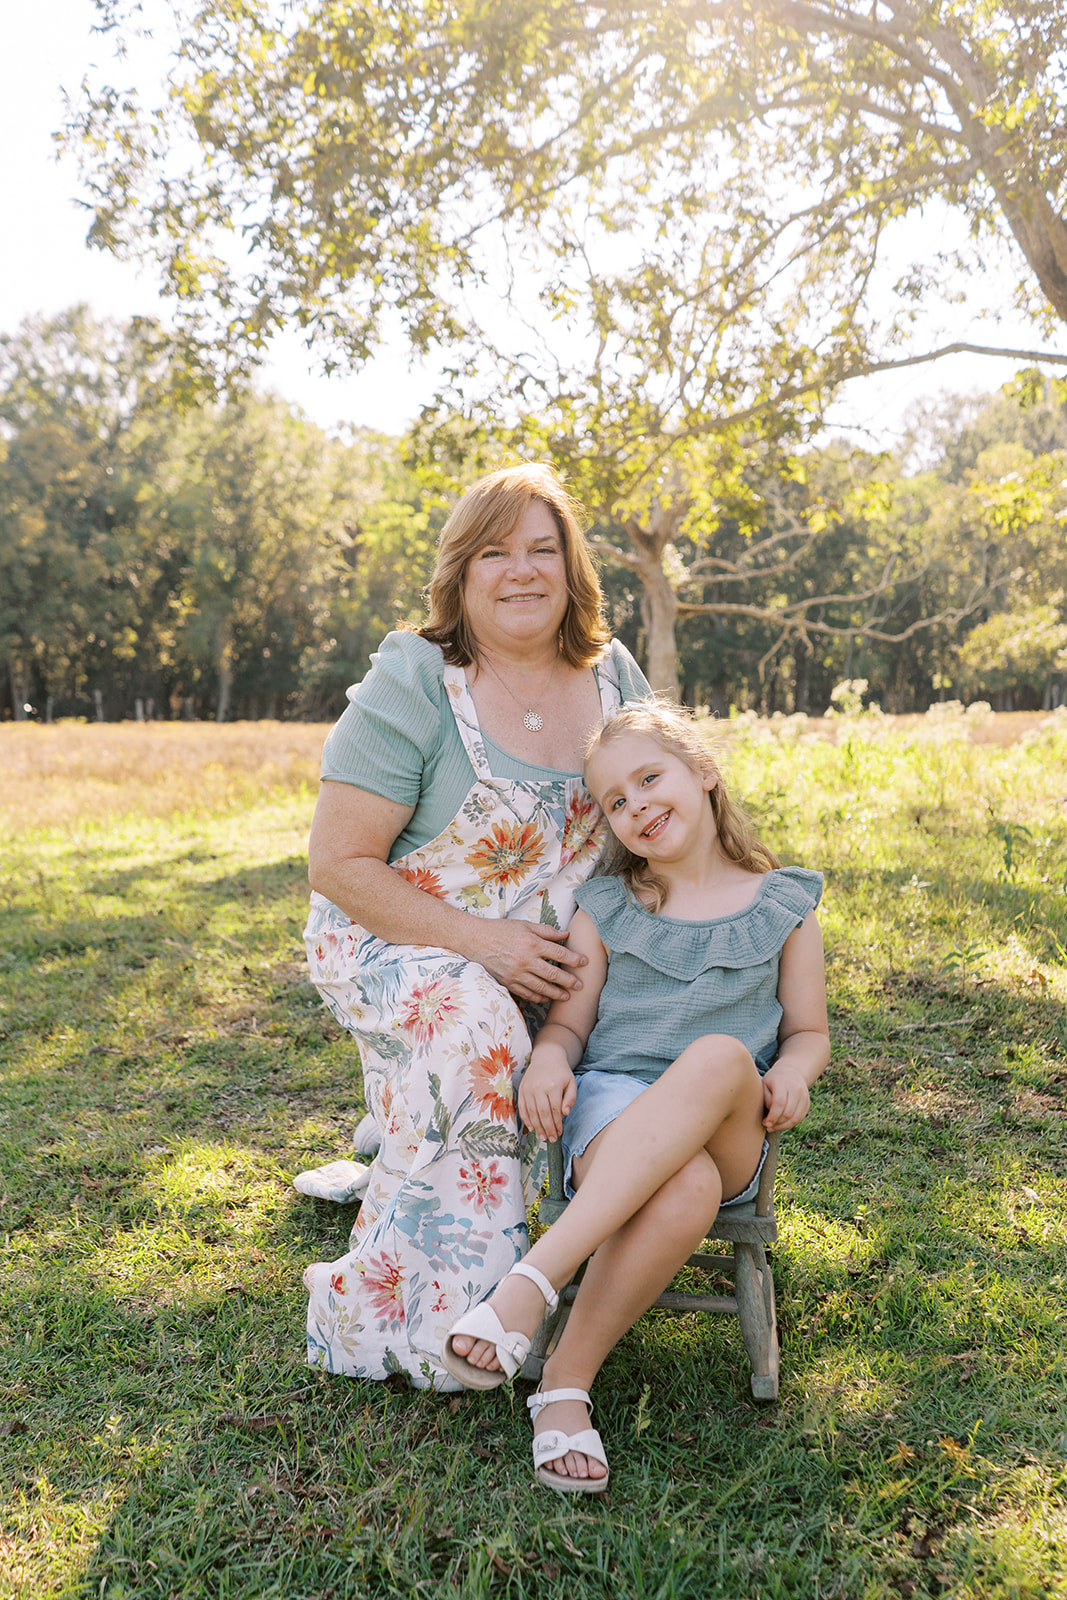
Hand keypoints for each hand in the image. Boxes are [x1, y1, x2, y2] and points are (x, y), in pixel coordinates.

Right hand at [471, 919, 586, 1003]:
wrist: (474, 940)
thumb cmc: (500, 930)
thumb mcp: (525, 925)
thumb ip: (547, 931)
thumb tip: (566, 935)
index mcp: (532, 943)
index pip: (560, 954)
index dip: (575, 959)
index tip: (584, 963)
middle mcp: (526, 960)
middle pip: (554, 974)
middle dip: (569, 981)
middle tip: (580, 986)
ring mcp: (517, 974)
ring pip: (542, 988)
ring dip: (556, 993)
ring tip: (566, 996)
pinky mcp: (508, 982)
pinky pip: (527, 993)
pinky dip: (538, 997)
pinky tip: (545, 998)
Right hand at [518, 1051, 577, 1140]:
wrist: (546, 1057)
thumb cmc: (561, 1072)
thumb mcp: (571, 1082)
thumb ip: (570, 1098)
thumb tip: (565, 1114)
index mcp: (553, 1085)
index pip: (555, 1110)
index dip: (557, 1123)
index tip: (560, 1132)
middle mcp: (539, 1087)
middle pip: (542, 1113)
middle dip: (547, 1129)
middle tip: (551, 1139)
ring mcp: (528, 1088)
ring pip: (532, 1112)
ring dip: (537, 1127)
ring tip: (542, 1137)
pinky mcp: (521, 1089)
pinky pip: (522, 1108)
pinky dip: (526, 1119)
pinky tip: (531, 1128)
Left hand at [761, 1063, 810, 1131]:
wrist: (791, 1072)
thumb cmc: (774, 1081)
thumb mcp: (765, 1085)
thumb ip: (767, 1099)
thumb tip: (771, 1115)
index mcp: (783, 1083)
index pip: (780, 1103)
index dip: (773, 1116)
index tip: (765, 1123)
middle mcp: (796, 1089)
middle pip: (788, 1112)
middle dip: (777, 1123)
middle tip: (767, 1126)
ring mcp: (804, 1096)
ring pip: (795, 1118)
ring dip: (783, 1126)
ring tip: (773, 1127)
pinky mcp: (807, 1103)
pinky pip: (799, 1118)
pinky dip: (790, 1124)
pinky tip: (781, 1124)